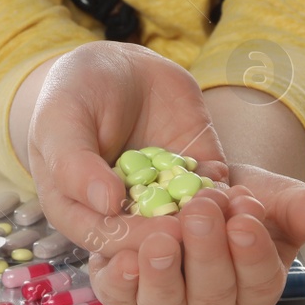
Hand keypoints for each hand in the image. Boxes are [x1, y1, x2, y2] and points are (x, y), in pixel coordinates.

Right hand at [26, 41, 229, 257]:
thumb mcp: (63, 119)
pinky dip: (229, 199)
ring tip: (223, 209)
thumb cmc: (76, 91)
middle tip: (199, 230)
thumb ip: (75, 163)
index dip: (134, 242)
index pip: (106, 238)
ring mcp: (162, 196)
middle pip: (150, 241)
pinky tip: (241, 196)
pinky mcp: (196, 177)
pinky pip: (215, 194)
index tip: (160, 237)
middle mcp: (123, 213)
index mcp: (79, 209)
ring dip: (208, 225)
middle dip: (178, 239)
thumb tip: (105, 204)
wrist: (119, 62)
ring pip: (188, 223)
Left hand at [85, 164, 304, 304]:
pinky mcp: (127, 294)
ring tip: (162, 237)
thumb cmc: (234, 204)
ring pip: (166, 303)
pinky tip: (123, 258)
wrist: (187, 191)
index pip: (259, 282)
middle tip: (202, 209)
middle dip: (207, 251)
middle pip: (212, 293)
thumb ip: (301, 206)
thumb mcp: (272, 196)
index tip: (245, 219)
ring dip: (163, 271)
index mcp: (253, 288)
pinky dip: (120, 281)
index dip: (252, 253)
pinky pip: (122, 297)